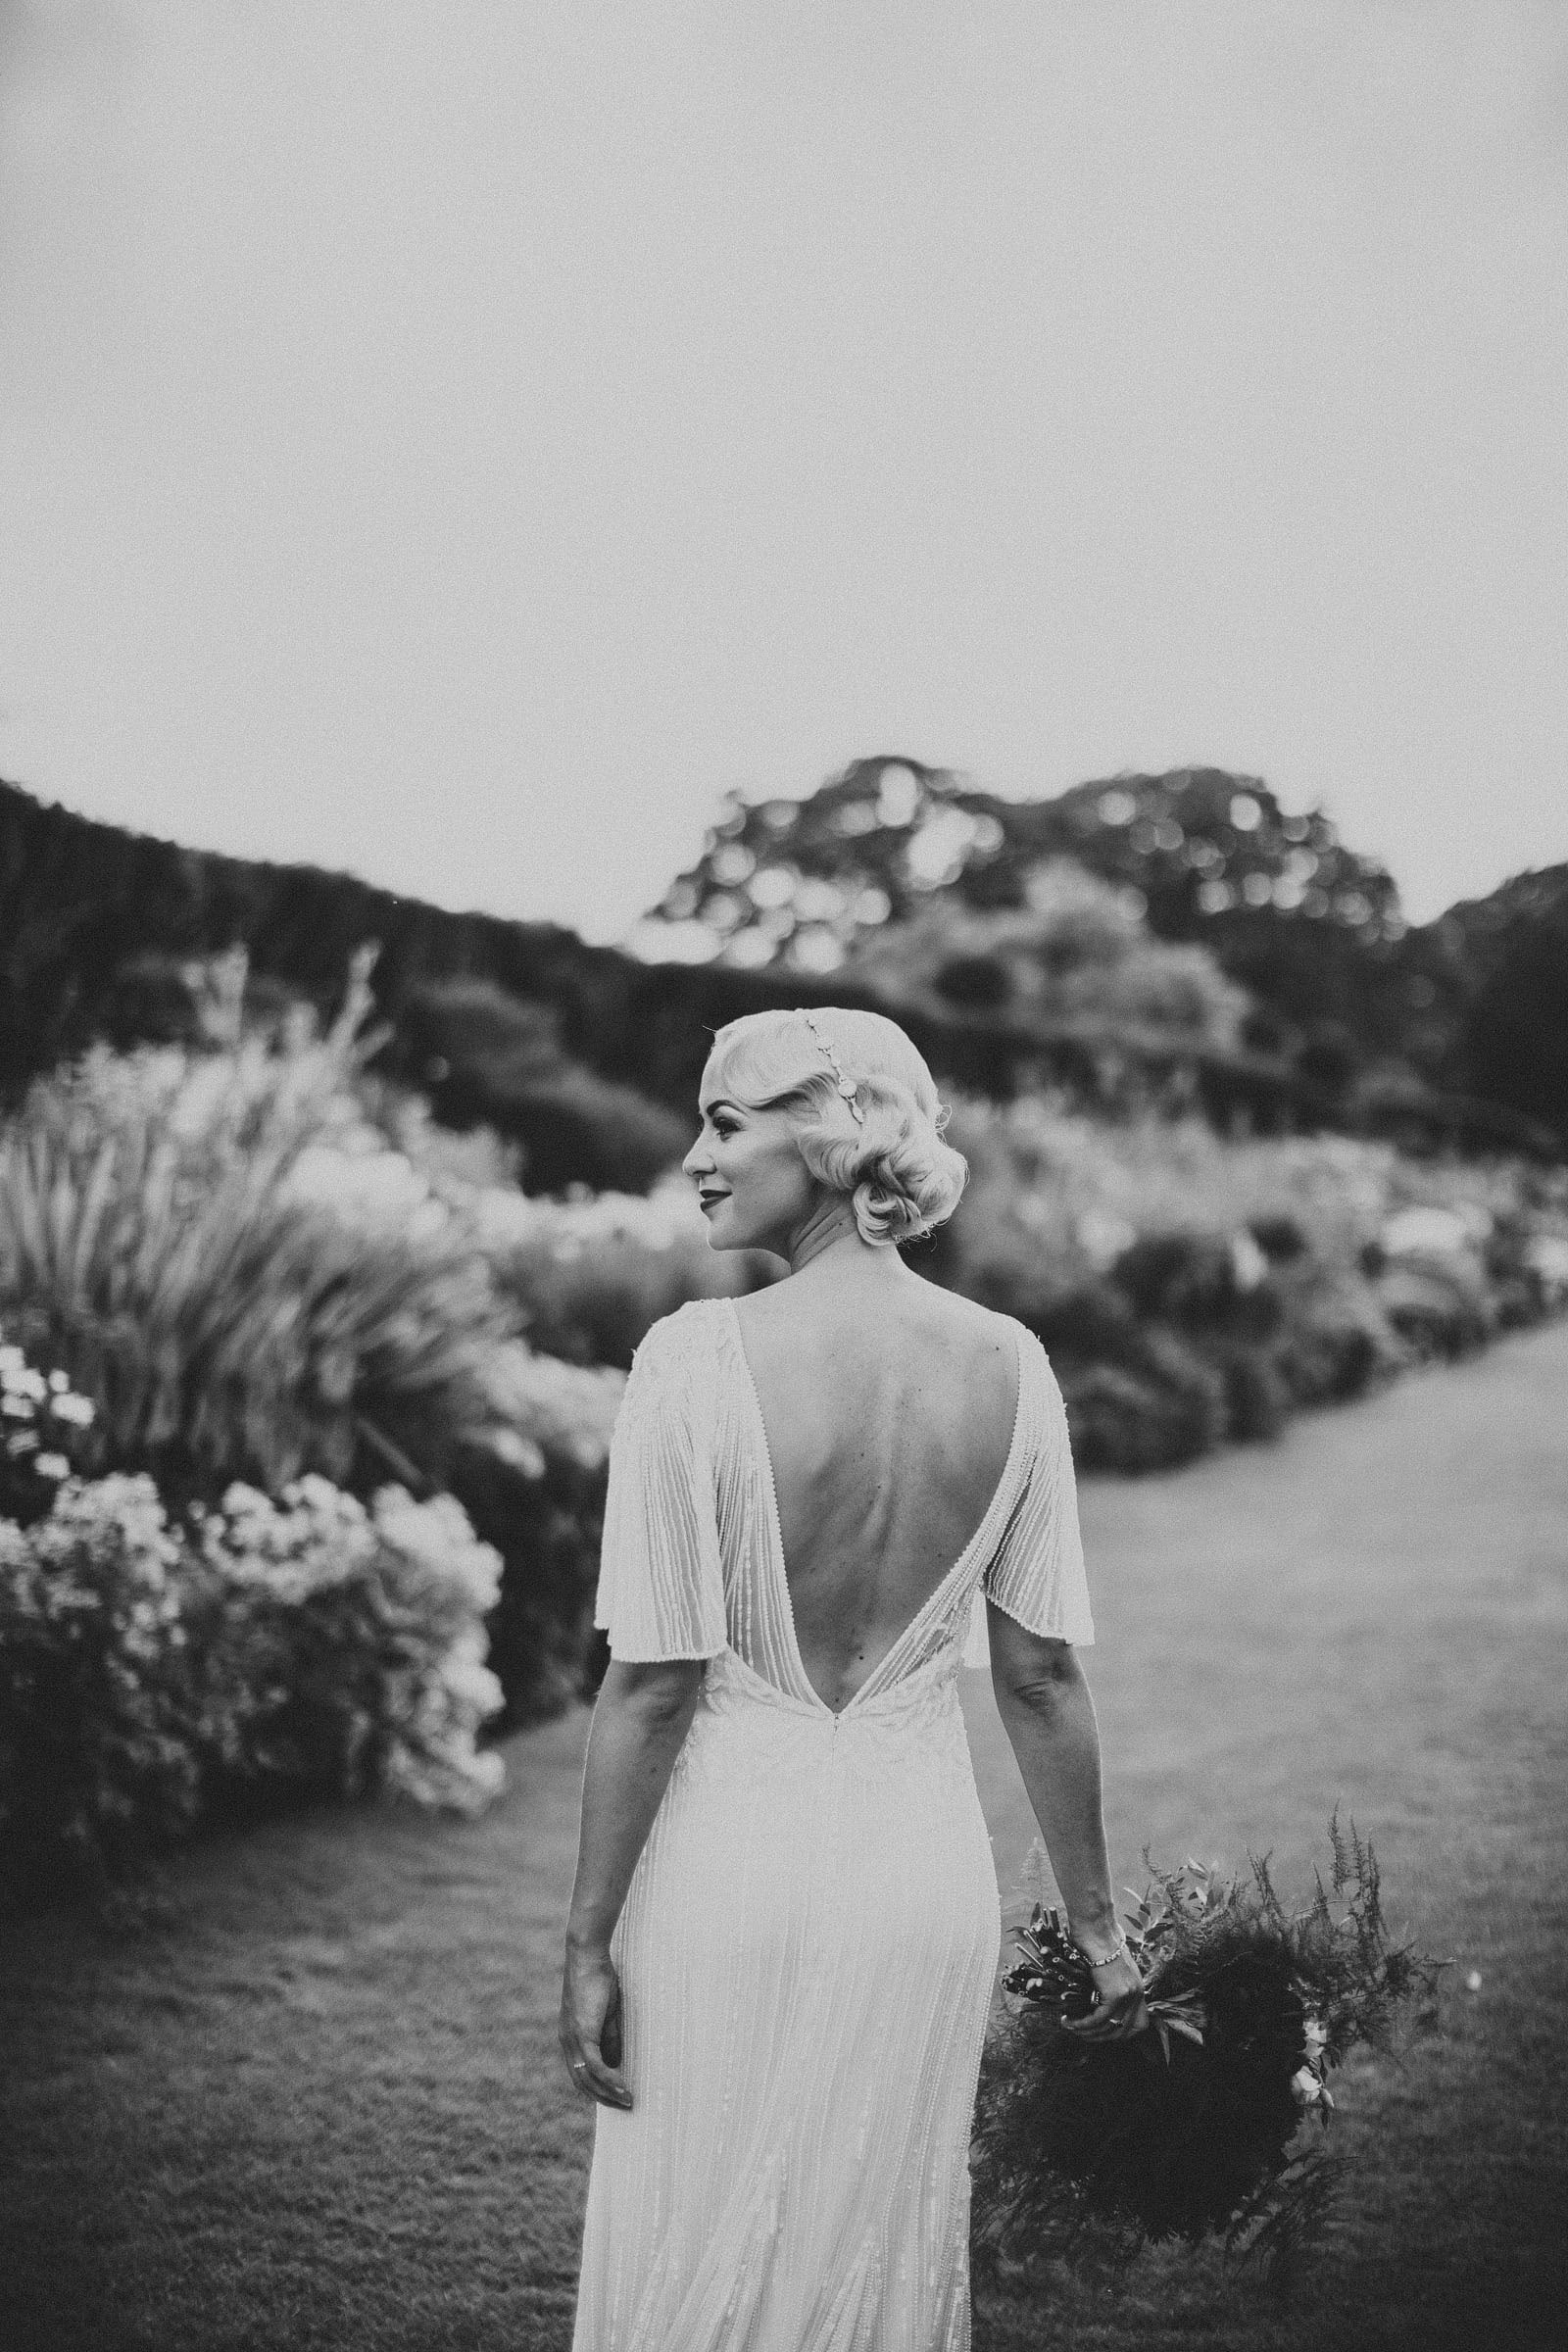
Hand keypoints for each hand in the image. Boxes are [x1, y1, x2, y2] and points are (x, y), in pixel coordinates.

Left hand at [560, 1941, 632, 2108]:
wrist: (587, 1957)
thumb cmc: (598, 1980)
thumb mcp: (606, 2014)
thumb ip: (609, 2038)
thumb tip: (615, 2062)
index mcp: (571, 2037)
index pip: (580, 2073)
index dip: (596, 2089)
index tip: (614, 2099)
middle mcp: (567, 2042)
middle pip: (582, 2082)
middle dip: (603, 2098)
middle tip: (624, 2107)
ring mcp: (573, 2039)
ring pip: (588, 2078)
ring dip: (608, 2093)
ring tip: (628, 2102)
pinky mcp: (583, 2033)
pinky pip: (594, 2065)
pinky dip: (609, 2080)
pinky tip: (623, 2087)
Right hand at [1061, 1948, 1148, 2043]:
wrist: (1097, 1930)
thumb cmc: (1100, 1941)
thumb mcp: (1113, 1965)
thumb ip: (1114, 1982)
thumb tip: (1100, 1996)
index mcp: (1138, 1988)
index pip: (1140, 2025)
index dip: (1122, 2034)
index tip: (1104, 2033)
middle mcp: (1137, 1994)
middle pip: (1123, 2031)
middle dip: (1101, 2037)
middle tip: (1083, 2034)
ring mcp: (1128, 1995)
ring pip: (1108, 2028)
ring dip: (1087, 2032)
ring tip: (1071, 2027)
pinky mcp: (1115, 1995)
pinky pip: (1098, 2019)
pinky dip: (1082, 2024)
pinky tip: (1070, 2022)